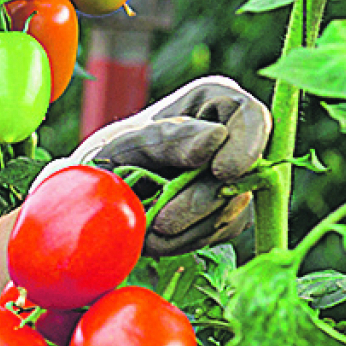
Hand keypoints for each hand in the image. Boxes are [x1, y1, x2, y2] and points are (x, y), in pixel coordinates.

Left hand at [37, 75, 273, 255]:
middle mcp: (233, 142)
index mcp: (214, 105)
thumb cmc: (109, 158)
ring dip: (188, 228)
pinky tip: (155, 239)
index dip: (245, 146)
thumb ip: (167, 139)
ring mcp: (234, 180)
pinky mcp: (225, 215)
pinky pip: (217, 232)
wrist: (93, 199)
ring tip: (146, 231)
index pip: (251, 118)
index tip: (221, 172)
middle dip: (200, 202)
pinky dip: (185, 240)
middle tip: (161, 222)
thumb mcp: (127, 144)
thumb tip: (216, 138)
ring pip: (233, 209)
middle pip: (244, 172)